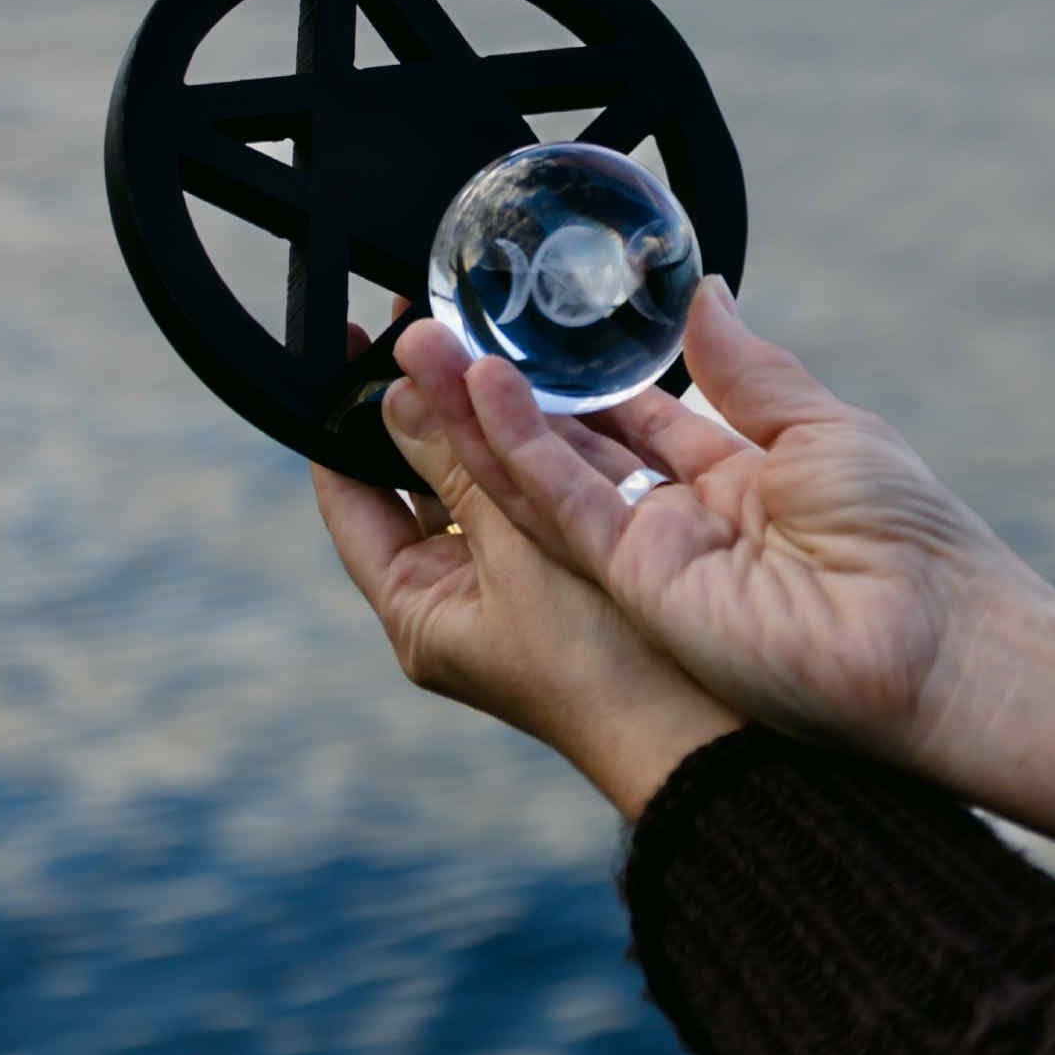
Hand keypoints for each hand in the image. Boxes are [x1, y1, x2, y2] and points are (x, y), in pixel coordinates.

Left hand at [311, 313, 739, 821]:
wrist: (713, 736)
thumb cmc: (603, 669)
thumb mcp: (517, 554)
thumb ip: (459, 466)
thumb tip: (397, 388)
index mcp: (419, 606)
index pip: (350, 495)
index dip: (341, 418)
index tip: (348, 344)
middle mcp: (461, 591)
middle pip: (420, 473)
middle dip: (426, 399)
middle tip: (430, 318)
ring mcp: (521, 574)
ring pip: (487, 470)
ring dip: (486, 408)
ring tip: (484, 327)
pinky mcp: (579, 557)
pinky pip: (544, 482)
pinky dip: (542, 435)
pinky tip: (548, 377)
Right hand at [390, 280, 1054, 850]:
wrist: (942, 644)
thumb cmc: (911, 540)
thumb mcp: (823, 427)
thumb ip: (746, 367)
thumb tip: (701, 290)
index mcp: (735, 480)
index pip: (633, 416)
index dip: (572, 375)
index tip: (513, 327)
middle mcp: (684, 518)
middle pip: (573, 444)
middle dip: (504, 388)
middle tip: (435, 331)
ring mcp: (655, 555)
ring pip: (548, 473)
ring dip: (484, 411)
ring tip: (422, 345)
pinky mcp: (641, 582)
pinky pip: (569, 506)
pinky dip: (523, 449)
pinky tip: (483, 387)